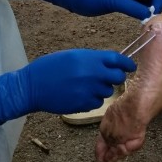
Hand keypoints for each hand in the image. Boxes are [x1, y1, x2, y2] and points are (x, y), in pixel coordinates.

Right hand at [0, 49, 135, 133]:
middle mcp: (93, 74)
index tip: (129, 66)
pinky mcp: (84, 105)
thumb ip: (91, 59)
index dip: (126, 63)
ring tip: (85, 85)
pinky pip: (97, 102)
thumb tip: (108, 63)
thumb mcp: (71, 56)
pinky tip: (79, 94)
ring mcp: (89, 91)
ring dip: (102, 89)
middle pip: (118, 78)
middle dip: (116, 77)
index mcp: (89, 59)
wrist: (32, 86)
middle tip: (110, 78)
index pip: (118, 60)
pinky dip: (92, 99)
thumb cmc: (49, 67)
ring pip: (107, 91)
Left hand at [23, 0, 161, 18]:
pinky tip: (138, 20)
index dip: (159, 0)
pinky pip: (137, 4)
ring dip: (148, 9)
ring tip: (145, 21)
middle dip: (155, 5)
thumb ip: (133, 8)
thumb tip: (151, 15)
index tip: (154, 14)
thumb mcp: (114, 2)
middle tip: (151, 20)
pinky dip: (141, 11)